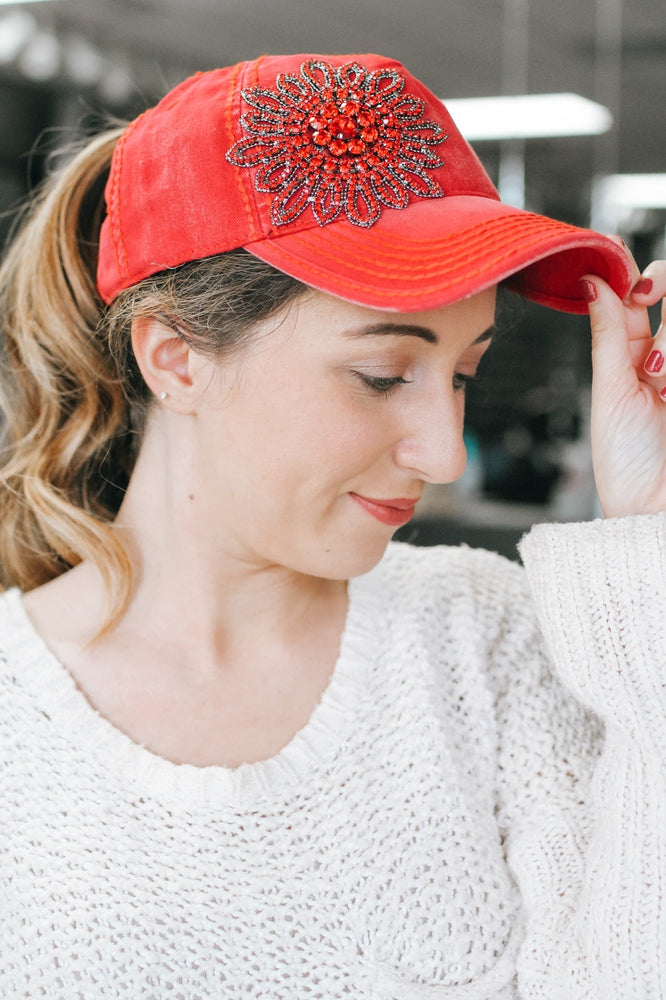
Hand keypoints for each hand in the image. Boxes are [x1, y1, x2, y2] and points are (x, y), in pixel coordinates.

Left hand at [584, 258, 665, 517]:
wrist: (656, 513)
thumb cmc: (628, 466)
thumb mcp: (612, 394)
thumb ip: (609, 334)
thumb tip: (590, 280)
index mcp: (635, 357)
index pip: (641, 295)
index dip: (635, 274)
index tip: (625, 267)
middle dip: (664, 287)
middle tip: (647, 299)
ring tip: (663, 378)